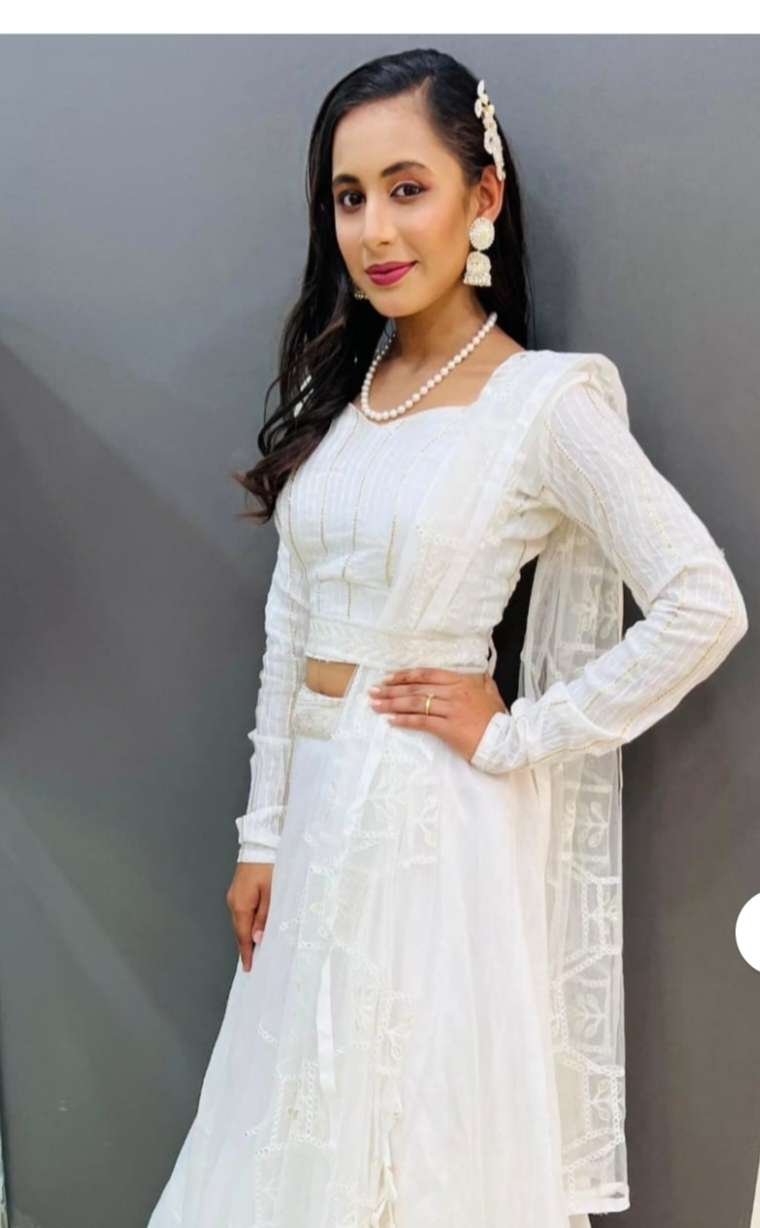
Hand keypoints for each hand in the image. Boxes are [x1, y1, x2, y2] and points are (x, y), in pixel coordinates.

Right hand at [225, 862, 272, 971]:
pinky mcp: (238, 891)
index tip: (249, 968)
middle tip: (253, 963)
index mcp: (241, 905)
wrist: (260, 844)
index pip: (243, 936)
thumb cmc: (269, 866)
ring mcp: (233, 896)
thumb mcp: (272, 893)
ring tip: (255, 949)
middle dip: (246, 947)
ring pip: (240, 921)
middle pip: (240, 930)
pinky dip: (246, 923)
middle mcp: (233, 902)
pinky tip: (254, 927)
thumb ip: (265, 917)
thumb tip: (257, 939)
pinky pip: (241, 912)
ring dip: (246, 935)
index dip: (246, 953)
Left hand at [368, 667, 508, 763]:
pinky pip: (422, 722)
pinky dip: (404, 720)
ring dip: (392, 704)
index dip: (405, 675)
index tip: (388, 678)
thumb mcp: (490, 692)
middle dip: (391, 689)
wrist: (507, 740)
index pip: (426, 674)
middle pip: (416, 688)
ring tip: (375, 705)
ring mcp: (451, 710)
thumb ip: (480, 681)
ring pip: (415, 703)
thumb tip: (476, 673)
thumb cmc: (497, 718)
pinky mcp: (449, 728)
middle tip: (373, 691)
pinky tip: (391, 721)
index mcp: (461, 681)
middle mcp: (454, 692)